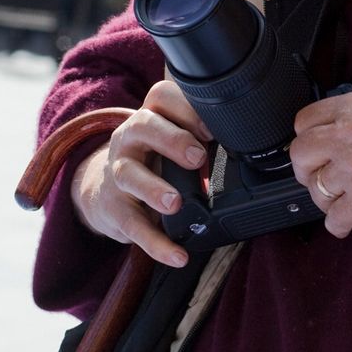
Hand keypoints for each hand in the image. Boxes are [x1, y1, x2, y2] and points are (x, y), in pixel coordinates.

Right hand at [71, 80, 212, 266]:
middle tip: (197, 157)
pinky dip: (156, 243)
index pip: (161, 96)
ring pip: (129, 175)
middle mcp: (129, 139)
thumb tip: (246, 145)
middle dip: (172, 140)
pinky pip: (133, 226)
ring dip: (153, 188)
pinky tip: (177, 255)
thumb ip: (200, 137)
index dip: (184, 107)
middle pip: (143, 127)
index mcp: (150, 116)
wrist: (105, 190)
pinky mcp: (114, 209)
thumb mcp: (171, 139)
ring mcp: (117, 172)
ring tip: (175, 203)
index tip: (211, 127)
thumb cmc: (152, 159)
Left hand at [290, 88, 351, 237]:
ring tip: (347, 202)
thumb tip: (348, 139)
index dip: (309, 139)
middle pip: (300, 155)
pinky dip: (340, 225)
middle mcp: (349, 132)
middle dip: (308, 170)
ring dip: (329, 199)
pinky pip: (335, 219)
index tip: (316, 151)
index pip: (305, 120)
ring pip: (316, 190)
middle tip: (322, 179)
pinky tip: (351, 222)